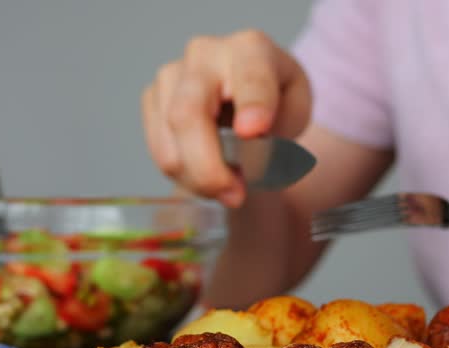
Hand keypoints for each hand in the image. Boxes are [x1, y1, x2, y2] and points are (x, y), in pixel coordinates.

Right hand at [141, 30, 310, 207]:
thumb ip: (280, 135)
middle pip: (188, 114)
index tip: (253, 130)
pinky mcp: (152, 98)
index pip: (250, 77)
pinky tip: (208, 174)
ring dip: (198, 179)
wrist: (249, 91)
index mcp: (250, 49)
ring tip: (229, 187)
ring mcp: (172, 75)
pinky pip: (160, 151)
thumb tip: (251, 159)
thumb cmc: (274, 100)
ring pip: (169, 141)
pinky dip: (184, 176)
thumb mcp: (295, 113)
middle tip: (235, 196)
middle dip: (208, 167)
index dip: (252, 105)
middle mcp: (204, 54)